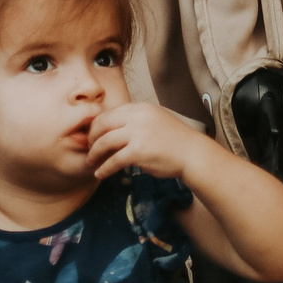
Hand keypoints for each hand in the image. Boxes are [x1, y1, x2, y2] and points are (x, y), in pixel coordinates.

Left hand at [88, 101, 215, 181]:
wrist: (193, 153)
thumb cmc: (175, 140)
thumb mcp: (154, 120)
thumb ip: (134, 121)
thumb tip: (112, 129)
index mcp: (139, 108)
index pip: (108, 114)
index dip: (95, 127)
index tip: (92, 138)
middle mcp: (136, 117)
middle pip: (101, 126)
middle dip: (91, 139)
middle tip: (89, 150)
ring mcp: (137, 134)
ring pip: (104, 142)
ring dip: (94, 155)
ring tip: (91, 164)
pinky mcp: (139, 151)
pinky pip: (114, 161)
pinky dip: (104, 169)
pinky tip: (100, 174)